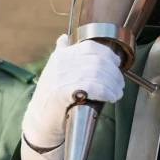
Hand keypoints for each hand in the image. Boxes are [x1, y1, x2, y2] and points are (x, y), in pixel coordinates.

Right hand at [22, 34, 124, 149]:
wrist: (39, 122)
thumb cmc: (52, 98)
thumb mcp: (53, 72)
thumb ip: (60, 54)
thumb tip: (63, 37)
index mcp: (60, 56)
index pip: (90, 46)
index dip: (108, 54)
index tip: (117, 64)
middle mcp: (59, 64)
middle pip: (97, 61)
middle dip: (114, 73)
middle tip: (120, 84)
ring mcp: (60, 78)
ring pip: (97, 75)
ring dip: (113, 85)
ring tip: (118, 93)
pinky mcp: (62, 93)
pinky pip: (92, 87)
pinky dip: (106, 92)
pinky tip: (111, 98)